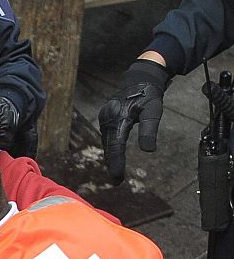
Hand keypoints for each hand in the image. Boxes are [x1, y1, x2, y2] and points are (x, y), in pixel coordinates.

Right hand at [98, 60, 169, 182]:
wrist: (139, 78)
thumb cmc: (148, 93)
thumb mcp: (153, 110)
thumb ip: (149, 129)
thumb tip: (148, 150)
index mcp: (118, 118)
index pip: (116, 145)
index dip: (116, 163)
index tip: (117, 178)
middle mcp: (107, 119)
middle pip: (108, 146)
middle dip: (112, 163)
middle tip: (117, 181)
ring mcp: (105, 118)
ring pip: (107, 142)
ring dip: (110, 157)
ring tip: (115, 173)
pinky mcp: (106, 119)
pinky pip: (107, 137)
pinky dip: (110, 148)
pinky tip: (113, 157)